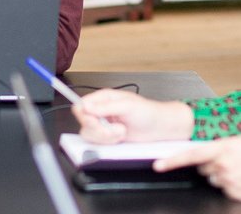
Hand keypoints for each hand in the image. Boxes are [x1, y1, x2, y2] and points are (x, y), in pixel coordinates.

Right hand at [70, 89, 193, 144]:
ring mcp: (104, 124)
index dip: (85, 117)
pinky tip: (121, 137)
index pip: (81, 106)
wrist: (159, 127)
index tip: (96, 122)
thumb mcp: (127, 106)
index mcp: (103, 98)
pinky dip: (109, 142)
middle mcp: (101, 110)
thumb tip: (86, 106)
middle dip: (99, 130)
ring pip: (90, 134)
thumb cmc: (148, 112)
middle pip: (84, 123)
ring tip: (121, 131)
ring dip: (106, 137)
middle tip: (116, 128)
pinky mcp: (108, 136)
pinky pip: (98, 142)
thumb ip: (105, 107)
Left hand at [154, 133, 240, 203]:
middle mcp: (226, 166)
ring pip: (214, 179)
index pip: (192, 154)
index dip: (172, 160)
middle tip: (233, 159)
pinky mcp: (236, 196)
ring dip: (223, 174)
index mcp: (228, 148)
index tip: (158, 164)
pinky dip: (232, 184)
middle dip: (212, 163)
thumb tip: (216, 144)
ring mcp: (230, 183)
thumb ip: (229, 141)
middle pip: (203, 167)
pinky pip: (225, 189)